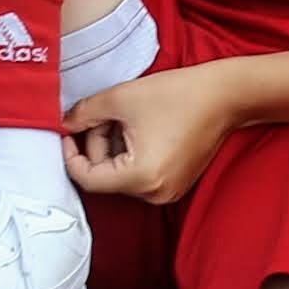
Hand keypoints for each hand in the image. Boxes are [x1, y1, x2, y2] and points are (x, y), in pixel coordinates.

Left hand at [64, 59, 240, 205]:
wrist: (224, 95)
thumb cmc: (178, 95)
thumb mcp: (120, 98)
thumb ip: (84, 114)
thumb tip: (64, 124)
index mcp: (141, 177)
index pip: (88, 178)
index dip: (71, 155)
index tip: (69, 133)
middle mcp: (155, 193)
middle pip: (105, 176)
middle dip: (97, 144)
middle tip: (104, 114)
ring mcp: (168, 192)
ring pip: (121, 175)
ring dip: (114, 147)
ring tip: (126, 118)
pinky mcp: (175, 184)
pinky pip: (139, 174)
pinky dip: (131, 153)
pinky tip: (140, 128)